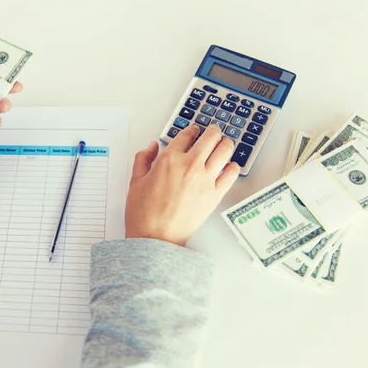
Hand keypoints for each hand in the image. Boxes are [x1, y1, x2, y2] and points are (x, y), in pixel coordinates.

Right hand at [125, 125, 239, 245]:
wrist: (155, 237)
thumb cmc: (144, 214)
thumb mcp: (135, 181)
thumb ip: (143, 159)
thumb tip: (151, 146)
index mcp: (169, 159)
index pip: (186, 134)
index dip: (192, 129)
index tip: (194, 130)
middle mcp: (190, 165)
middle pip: (210, 137)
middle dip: (212, 131)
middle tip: (213, 131)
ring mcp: (205, 179)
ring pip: (224, 150)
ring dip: (225, 143)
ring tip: (225, 143)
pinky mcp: (215, 195)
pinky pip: (231, 174)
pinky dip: (233, 167)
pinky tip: (230, 166)